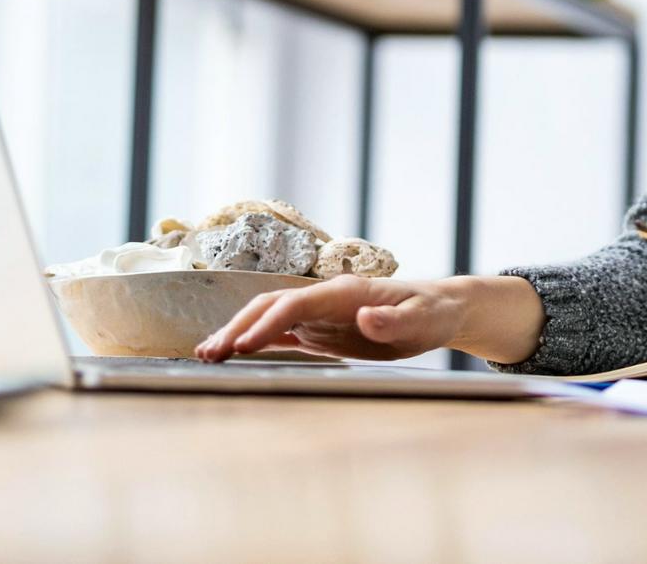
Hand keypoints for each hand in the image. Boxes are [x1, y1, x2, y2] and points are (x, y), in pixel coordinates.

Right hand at [193, 275, 466, 362]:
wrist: (439, 309)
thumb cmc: (432, 313)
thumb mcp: (421, 320)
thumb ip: (393, 320)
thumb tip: (365, 317)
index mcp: (344, 292)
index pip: (295, 304)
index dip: (268, 323)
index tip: (242, 345)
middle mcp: (325, 298)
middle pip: (271, 306)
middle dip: (238, 326)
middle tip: (210, 352)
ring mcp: (320, 313)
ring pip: (269, 317)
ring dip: (238, 332)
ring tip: (207, 354)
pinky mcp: (321, 329)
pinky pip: (282, 333)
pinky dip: (255, 341)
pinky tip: (234, 353)